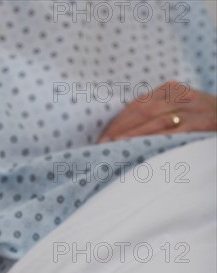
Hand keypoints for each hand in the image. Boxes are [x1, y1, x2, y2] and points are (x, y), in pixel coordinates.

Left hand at [98, 80, 216, 142]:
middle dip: (119, 131)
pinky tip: (140, 149)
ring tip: (114, 149)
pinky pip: (173, 132)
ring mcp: (192, 109)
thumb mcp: (182, 111)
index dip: (117, 123)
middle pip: (142, 112)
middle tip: (102, 147)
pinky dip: (154, 140)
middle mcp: (180, 95)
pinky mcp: (202, 124)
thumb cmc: (203, 121)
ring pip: (155, 121)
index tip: (102, 139)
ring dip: (132, 136)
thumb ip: (158, 117)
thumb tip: (124, 136)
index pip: (137, 105)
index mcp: (171, 90)